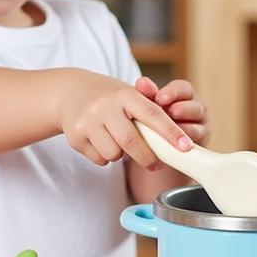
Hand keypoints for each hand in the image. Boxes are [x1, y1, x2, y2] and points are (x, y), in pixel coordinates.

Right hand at [57, 70, 192, 168]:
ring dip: (121, 155)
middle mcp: (105, 106)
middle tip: (155, 164)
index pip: (152, 114)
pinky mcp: (75, 136)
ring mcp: (87, 121)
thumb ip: (152, 112)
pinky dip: (105, 157)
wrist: (71, 92)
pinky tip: (101, 142)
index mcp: (125, 94)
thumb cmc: (110, 98)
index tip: (185, 147)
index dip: (171, 132)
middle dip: (147, 158)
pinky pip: (100, 159)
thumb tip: (179, 140)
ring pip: (114, 154)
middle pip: (132, 142)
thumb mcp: (129, 95)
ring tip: (118, 142)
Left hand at [135, 76, 210, 146]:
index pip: (183, 89)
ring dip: (184, 129)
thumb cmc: (149, 123)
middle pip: (196, 107)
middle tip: (170, 112)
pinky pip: (196, 148)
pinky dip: (186, 147)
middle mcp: (195, 111)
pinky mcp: (199, 148)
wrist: (150, 151)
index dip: (173, 92)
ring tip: (173, 130)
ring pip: (198, 128)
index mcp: (183, 97)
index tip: (160, 98)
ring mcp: (200, 130)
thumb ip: (147, 95)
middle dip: (182, 109)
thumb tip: (141, 82)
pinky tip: (175, 147)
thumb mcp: (146, 108)